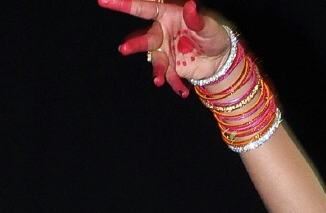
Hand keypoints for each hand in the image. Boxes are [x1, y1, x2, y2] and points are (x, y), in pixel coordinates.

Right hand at [98, 0, 230, 96]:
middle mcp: (163, 32)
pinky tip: (183, 92)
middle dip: (134, 44)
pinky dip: (175, 84)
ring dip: (156, 71)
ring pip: (155, 61)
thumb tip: (190, 6)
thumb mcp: (208, 25)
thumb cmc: (214, 33)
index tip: (104, 1)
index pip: (142, 8)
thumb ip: (197, 19)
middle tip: (123, 49)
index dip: (123, 4)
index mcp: (167, 14)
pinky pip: (169, 77)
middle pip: (145, 38)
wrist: (222, 57)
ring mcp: (166, 51)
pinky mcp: (173, 68)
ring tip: (157, 81)